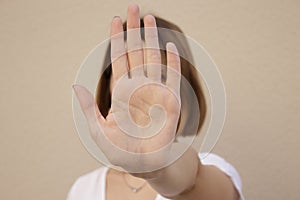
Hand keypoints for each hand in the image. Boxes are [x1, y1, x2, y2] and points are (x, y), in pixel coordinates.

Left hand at [73, 4, 180, 171]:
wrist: (144, 164)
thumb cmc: (121, 151)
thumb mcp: (99, 130)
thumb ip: (90, 108)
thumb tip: (76, 87)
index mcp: (121, 92)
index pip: (119, 59)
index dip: (116, 39)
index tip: (114, 20)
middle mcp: (139, 87)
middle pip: (136, 52)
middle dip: (133, 30)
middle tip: (132, 7)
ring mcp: (155, 92)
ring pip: (153, 59)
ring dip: (151, 39)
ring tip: (149, 19)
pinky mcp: (170, 102)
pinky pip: (172, 79)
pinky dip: (171, 64)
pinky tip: (169, 48)